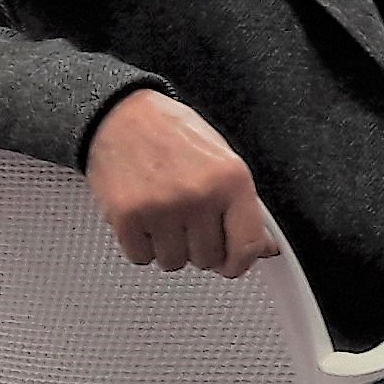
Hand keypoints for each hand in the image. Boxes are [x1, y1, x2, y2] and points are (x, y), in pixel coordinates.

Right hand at [83, 88, 278, 277]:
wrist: (120, 117)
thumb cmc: (171, 134)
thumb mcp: (222, 159)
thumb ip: (244, 205)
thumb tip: (264, 247)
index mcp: (231, 180)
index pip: (248, 244)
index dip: (241, 263)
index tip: (233, 266)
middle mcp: (198, 195)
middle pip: (209, 259)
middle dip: (200, 247)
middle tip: (189, 221)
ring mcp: (162, 209)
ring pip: (174, 263)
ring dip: (170, 248)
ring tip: (165, 215)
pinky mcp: (127, 218)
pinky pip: (142, 258)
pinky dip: (142, 245)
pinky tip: (145, 217)